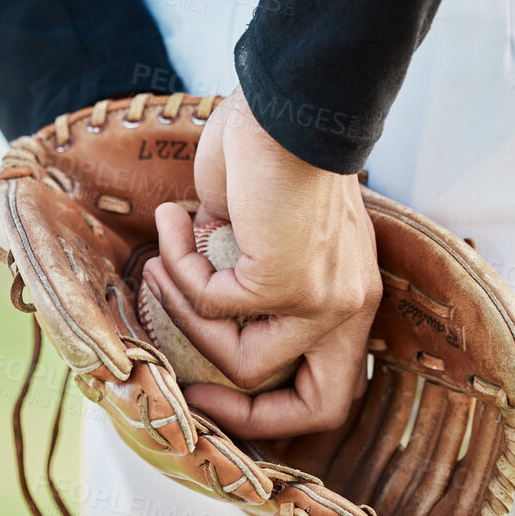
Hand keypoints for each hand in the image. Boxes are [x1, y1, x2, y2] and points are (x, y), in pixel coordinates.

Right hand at [141, 88, 382, 438]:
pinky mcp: (291, 282)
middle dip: (247, 413)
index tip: (211, 388)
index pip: (333, 390)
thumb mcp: (259, 230)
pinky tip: (175, 219)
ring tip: (162, 256)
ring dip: (185, 310)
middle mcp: (352, 304)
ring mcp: (328, 299)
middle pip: (322, 408)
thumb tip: (196, 305)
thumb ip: (242, 275)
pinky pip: (215, 304)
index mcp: (350, 292)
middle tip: (191, 390)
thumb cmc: (269, 147)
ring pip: (245, 360)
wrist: (284, 102)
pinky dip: (180, 267)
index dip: (274, 410)